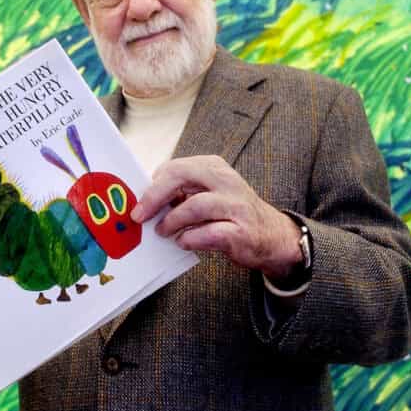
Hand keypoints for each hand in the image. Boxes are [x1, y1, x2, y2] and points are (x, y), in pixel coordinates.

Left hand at [131, 155, 302, 279]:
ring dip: (172, 221)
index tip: (138, 201)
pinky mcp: (241, 231)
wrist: (272, 236)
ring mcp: (236, 206)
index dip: (152, 185)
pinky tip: (183, 242)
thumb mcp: (209, 192)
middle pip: (181, 177)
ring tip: (162, 232)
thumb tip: (144, 201)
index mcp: (214, 167)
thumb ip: (181, 192)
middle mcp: (226, 181)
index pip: (176, 167)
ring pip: (194, 206)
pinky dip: (190, 239)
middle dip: (154, 197)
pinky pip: (208, 234)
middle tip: (139, 216)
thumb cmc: (231, 214)